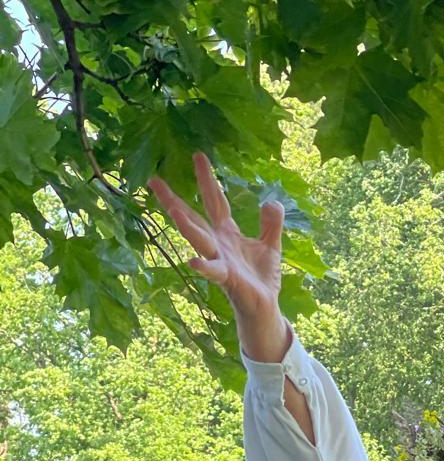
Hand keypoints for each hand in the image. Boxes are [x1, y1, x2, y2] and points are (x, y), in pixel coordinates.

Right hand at [149, 153, 290, 361]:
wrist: (264, 305)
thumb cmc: (262, 276)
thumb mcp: (271, 245)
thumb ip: (271, 224)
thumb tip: (272, 201)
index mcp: (227, 232)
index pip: (216, 200)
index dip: (208, 179)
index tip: (198, 155)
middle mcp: (218, 243)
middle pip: (194, 216)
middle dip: (174, 199)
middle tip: (154, 180)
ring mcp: (219, 259)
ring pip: (199, 239)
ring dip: (185, 225)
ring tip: (171, 208)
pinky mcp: (227, 278)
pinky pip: (213, 271)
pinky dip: (204, 266)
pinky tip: (193, 261)